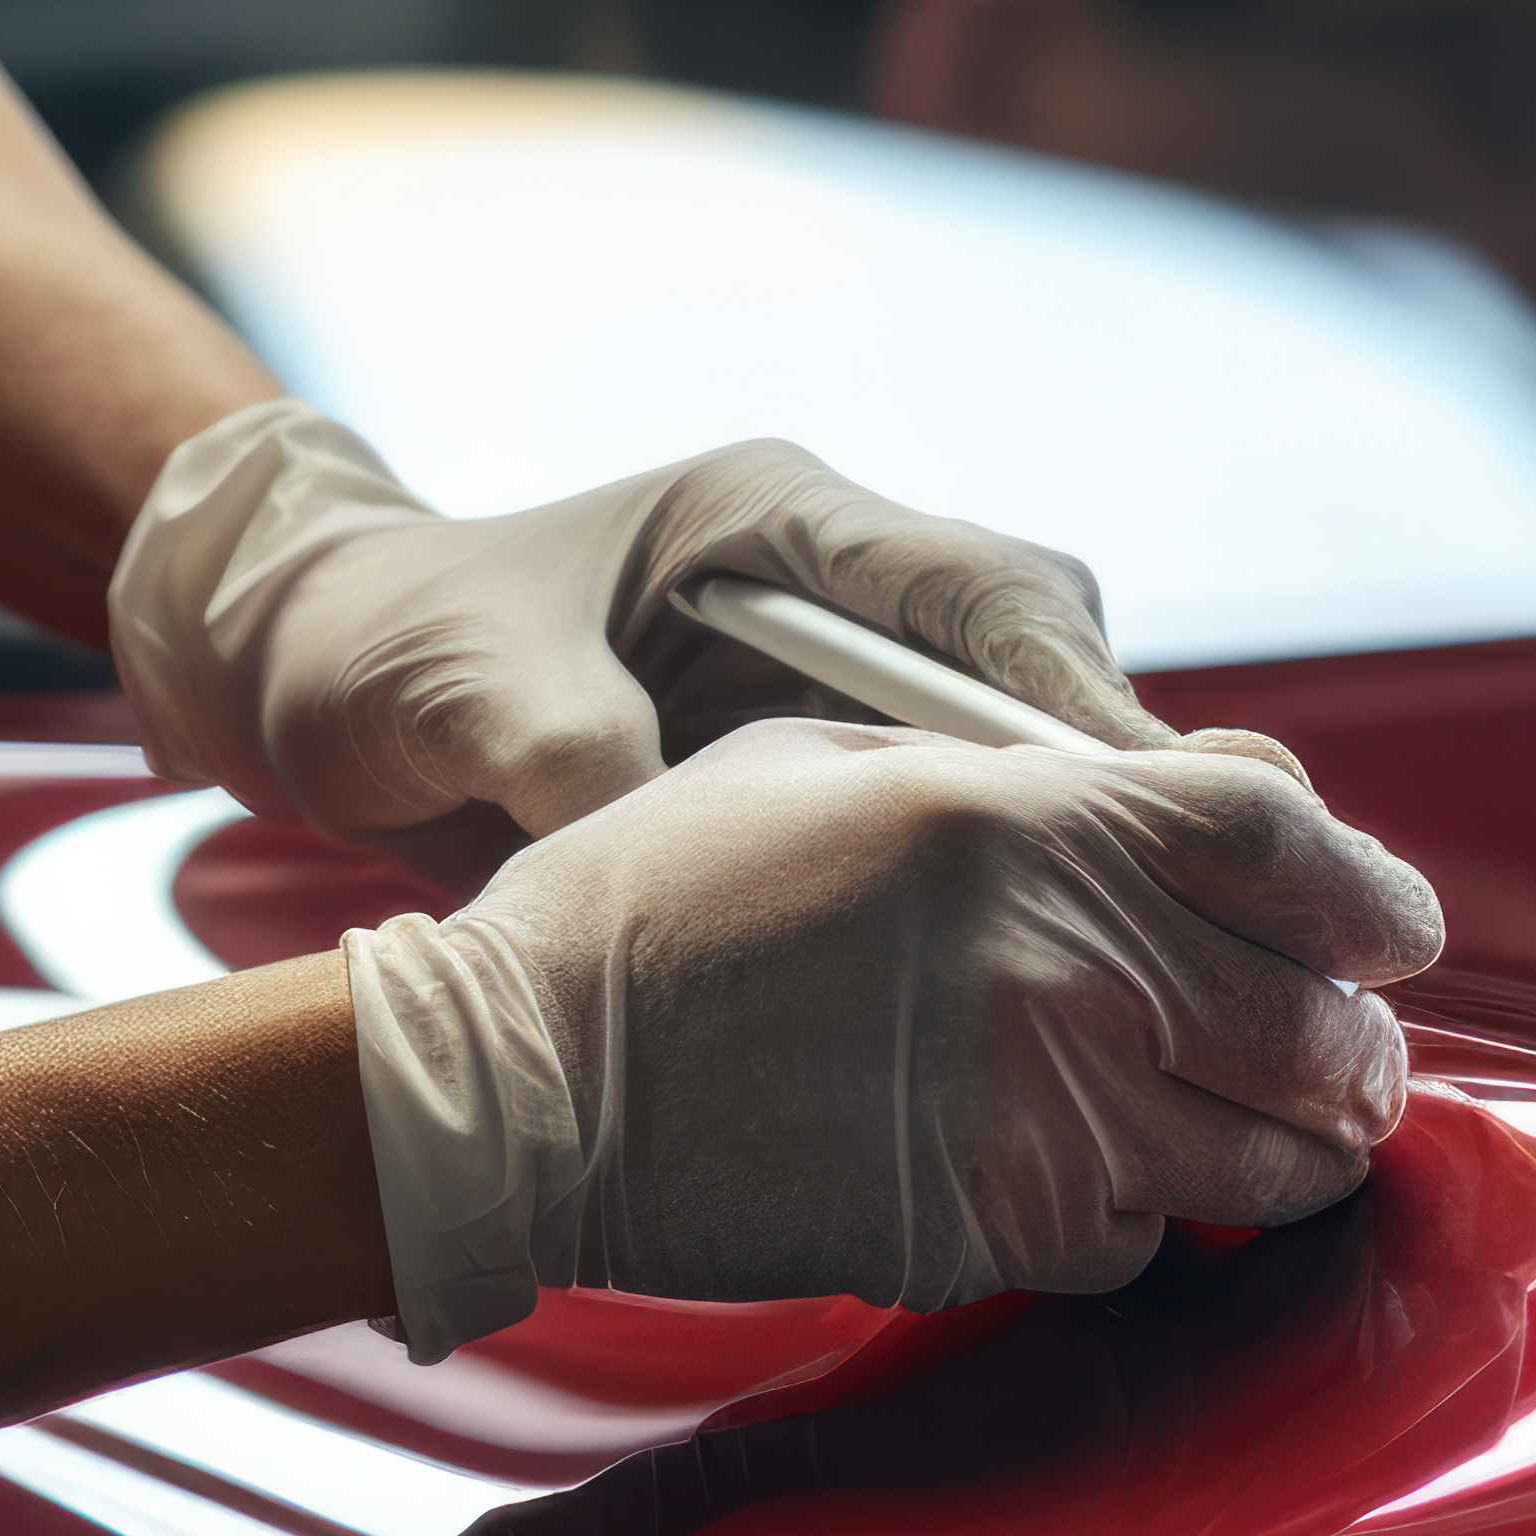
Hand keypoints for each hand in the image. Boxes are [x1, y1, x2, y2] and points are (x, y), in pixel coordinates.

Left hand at [111, 401, 1291, 873]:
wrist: (309, 672)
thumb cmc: (381, 648)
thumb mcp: (463, 691)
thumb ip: (570, 754)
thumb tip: (667, 836)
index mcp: (771, 523)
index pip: (978, 594)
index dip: (1079, 700)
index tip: (1154, 800)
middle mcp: (828, 595)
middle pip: (1046, 677)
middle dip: (1142, 791)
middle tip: (1227, 908)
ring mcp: (827, 689)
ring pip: (1021, 767)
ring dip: (1090, 865)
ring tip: (1168, 983)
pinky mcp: (809, 777)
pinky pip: (948, 839)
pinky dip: (1005, 915)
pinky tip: (1037, 1013)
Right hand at [342, 716, 1441, 1355]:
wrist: (527, 1078)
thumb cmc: (656, 907)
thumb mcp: (828, 766)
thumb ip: (1011, 782)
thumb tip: (1152, 800)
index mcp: (1026, 818)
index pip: (1283, 841)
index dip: (1367, 891)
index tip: (1393, 932)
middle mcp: (1062, 960)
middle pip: (1314, 1021)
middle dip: (1351, 1053)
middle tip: (1340, 1063)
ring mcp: (1038, 1109)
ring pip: (1264, 1158)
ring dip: (1283, 1154)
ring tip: (1260, 1140)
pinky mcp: (993, 1230)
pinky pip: (1144, 1241)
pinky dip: (1146, 1224)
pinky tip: (1092, 1190)